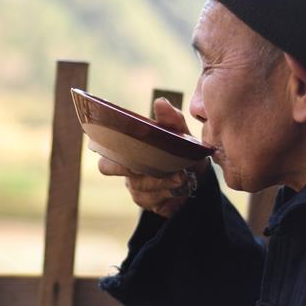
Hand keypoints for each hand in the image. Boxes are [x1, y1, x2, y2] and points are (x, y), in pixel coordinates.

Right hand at [96, 97, 208, 217]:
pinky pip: (151, 200)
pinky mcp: (149, 203)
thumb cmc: (184, 150)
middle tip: (141, 165)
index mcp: (128, 147)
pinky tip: (179, 187)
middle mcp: (126, 168)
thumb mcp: (181, 133)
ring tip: (179, 176)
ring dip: (158, 181)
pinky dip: (167, 192)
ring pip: (137, 185)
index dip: (103, 145)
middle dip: (123, 167)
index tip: (118, 145)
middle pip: (107, 167)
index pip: (103, 146)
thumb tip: (160, 102)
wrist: (202, 176)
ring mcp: (136, 187)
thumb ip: (171, 119)